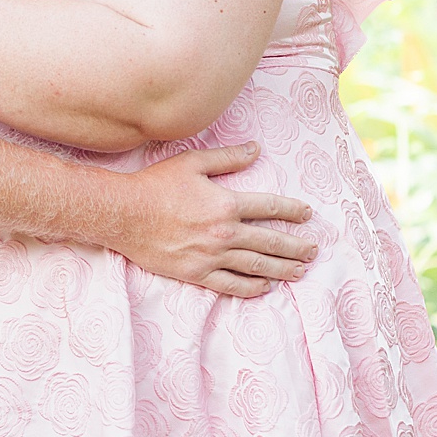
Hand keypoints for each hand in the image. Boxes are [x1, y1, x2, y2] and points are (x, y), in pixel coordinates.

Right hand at [106, 142, 317, 297]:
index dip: (291, 211)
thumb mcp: (192, 162)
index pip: (269, 208)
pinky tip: (264, 287)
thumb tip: (256, 149)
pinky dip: (251, 288)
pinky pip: (231, 285)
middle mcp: (223, 232)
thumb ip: (227, 157)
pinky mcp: (196, 273)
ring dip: (282, 270)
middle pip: (270, 242)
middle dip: (296, 247)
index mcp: (225, 203)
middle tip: (313, 250)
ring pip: (256, 266)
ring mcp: (210, 256)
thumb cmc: (155, 184)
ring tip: (300, 271)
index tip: (307, 214)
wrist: (123, 214)